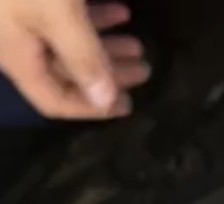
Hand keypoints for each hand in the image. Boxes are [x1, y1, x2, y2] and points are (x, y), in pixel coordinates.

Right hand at [0, 1, 150, 119]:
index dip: (91, 110)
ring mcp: (18, 18)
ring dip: (103, 44)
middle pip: (64, 72)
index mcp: (18, 57)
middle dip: (107, 73)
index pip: (53, 101)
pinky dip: (90, 18)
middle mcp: (15, 42)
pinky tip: (119, 10)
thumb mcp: (60, 14)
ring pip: (65, 43)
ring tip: (138, 43)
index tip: (129, 105)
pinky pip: (59, 17)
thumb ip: (84, 56)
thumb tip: (106, 100)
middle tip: (144, 68)